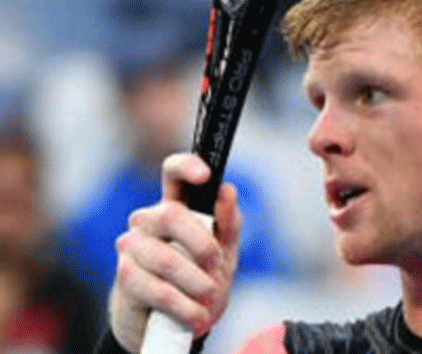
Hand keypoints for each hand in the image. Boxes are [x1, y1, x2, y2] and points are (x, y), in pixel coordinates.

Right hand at [108, 153, 241, 352]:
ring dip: (197, 283)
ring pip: (166, 258)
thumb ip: (228, 223)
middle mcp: (149, 219)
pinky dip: (183, 306)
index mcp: (177, 206)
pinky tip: (195, 316)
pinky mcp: (125, 277)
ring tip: (210, 298)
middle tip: (217, 267)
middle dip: (202, 245)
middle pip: (171, 215)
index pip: (172, 173)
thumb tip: (227, 190)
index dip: (186, 166)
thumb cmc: (202, 278)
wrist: (175, 322)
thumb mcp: (225, 252)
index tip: (205, 175)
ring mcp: (133, 246)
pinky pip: (156, 289)